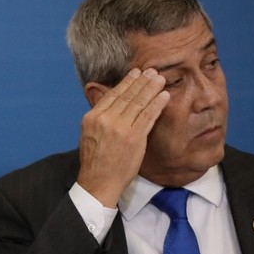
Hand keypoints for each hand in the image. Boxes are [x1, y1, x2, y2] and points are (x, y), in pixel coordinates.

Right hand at [77, 68, 169, 206]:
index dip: (126, 82)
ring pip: (138, 103)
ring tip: (160, 79)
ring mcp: (120, 128)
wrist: (98, 182)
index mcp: (92, 117)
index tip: (135, 73)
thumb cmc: (95, 161)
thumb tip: (112, 105)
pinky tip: (164, 96)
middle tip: (152, 71)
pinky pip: (148, 116)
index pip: (112, 95)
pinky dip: (157, 104)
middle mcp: (105, 119)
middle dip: (141, 81)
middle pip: (126, 96)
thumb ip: (100, 119)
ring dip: (151, 89)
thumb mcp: (89, 134)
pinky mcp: (134, 137)